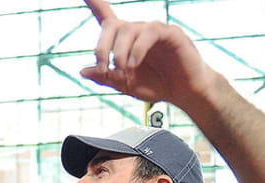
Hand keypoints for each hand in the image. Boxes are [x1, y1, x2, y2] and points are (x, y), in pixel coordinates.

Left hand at [80, 0, 214, 106]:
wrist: (182, 92)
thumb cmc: (155, 85)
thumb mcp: (125, 85)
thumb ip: (105, 78)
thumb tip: (82, 71)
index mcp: (124, 41)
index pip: (106, 17)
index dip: (96, 4)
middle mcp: (137, 31)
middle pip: (112, 25)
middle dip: (102, 47)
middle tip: (102, 67)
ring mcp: (154, 31)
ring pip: (129, 29)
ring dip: (120, 52)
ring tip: (123, 70)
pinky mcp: (171, 34)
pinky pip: (150, 33)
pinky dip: (137, 49)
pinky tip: (134, 64)